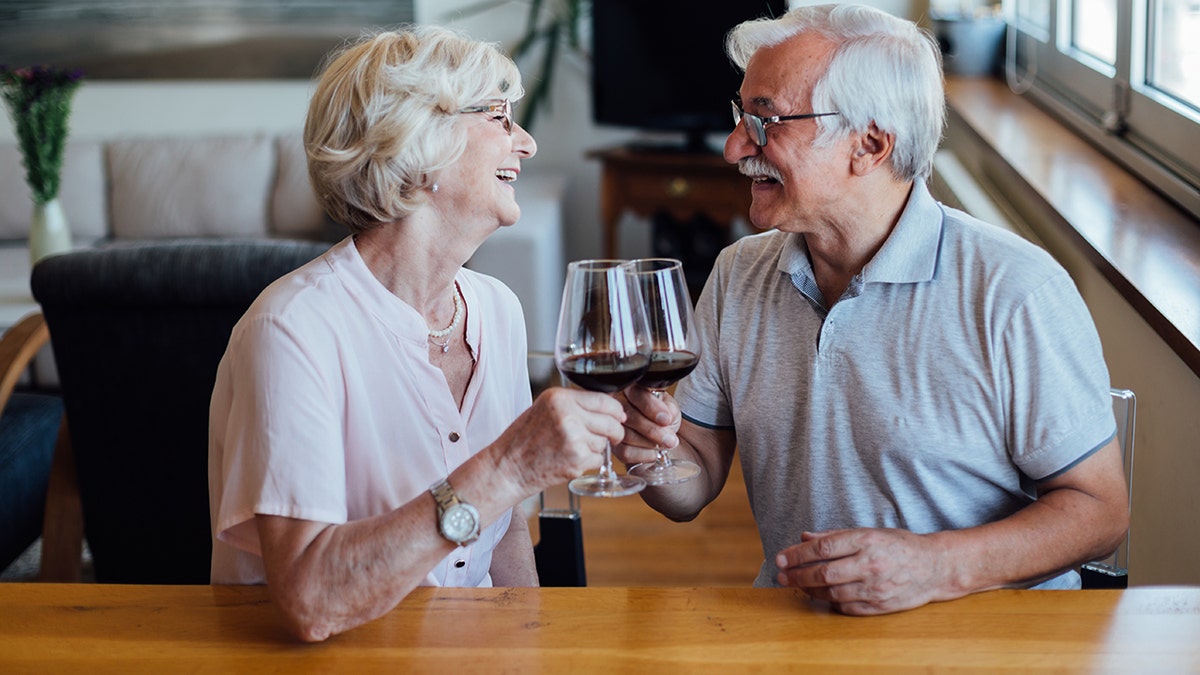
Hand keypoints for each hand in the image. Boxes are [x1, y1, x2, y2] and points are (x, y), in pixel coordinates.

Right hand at [489, 387, 626, 497]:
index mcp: (559, 397)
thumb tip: (611, 408)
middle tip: (609, 437)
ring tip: (572, 449)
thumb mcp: (545, 409)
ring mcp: (573, 438)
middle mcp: (568, 414)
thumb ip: (574, 405)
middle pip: (611, 421)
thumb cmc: (524, 439)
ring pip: (606, 441)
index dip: (616, 410)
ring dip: (597, 447)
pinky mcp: (577, 459)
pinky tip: (570, 460)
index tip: (620, 417)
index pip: (604, 400)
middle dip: (615, 431)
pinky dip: (590, 462)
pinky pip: (599, 458)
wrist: (507, 467)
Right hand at [613, 386, 679, 466]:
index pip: (637, 394)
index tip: (666, 419)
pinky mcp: (613, 444)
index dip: (652, 407)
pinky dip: (643, 454)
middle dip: (653, 430)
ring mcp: (613, 425)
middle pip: (630, 416)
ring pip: (627, 434)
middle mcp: (618, 404)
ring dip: (650, 443)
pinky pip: (624, 451)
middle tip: (670, 440)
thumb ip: (669, 409)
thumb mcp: (671, 410)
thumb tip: (665, 416)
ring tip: (664, 445)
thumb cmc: (664, 420)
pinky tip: (652, 451)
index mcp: (633, 389)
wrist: (662, 439)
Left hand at [775, 528, 950, 614]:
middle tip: (780, 575)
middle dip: (797, 575)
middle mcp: (870, 564)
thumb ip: (835, 535)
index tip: (781, 557)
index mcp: (866, 540)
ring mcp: (876, 587)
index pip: (823, 548)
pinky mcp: (881, 606)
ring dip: (810, 590)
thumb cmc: (899, 546)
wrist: (935, 567)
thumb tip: (804, 536)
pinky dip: (831, 602)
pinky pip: (847, 607)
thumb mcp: (869, 531)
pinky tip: (822, 596)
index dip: (798, 554)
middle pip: (824, 573)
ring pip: (833, 593)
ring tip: (798, 584)